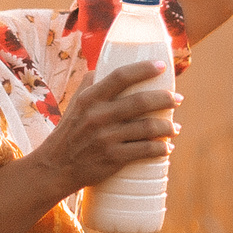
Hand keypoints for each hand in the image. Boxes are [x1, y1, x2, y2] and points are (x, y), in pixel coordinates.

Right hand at [31, 60, 178, 197]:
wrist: (56, 167)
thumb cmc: (70, 131)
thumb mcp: (75, 104)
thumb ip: (91, 84)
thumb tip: (108, 65)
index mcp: (90, 98)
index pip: (120, 76)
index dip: (144, 69)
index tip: (162, 67)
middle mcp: (98, 116)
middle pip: (141, 102)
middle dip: (165, 99)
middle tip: (177, 99)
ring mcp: (106, 138)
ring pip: (148, 128)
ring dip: (168, 127)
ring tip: (174, 127)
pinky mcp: (113, 158)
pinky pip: (145, 151)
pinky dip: (161, 149)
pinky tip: (167, 147)